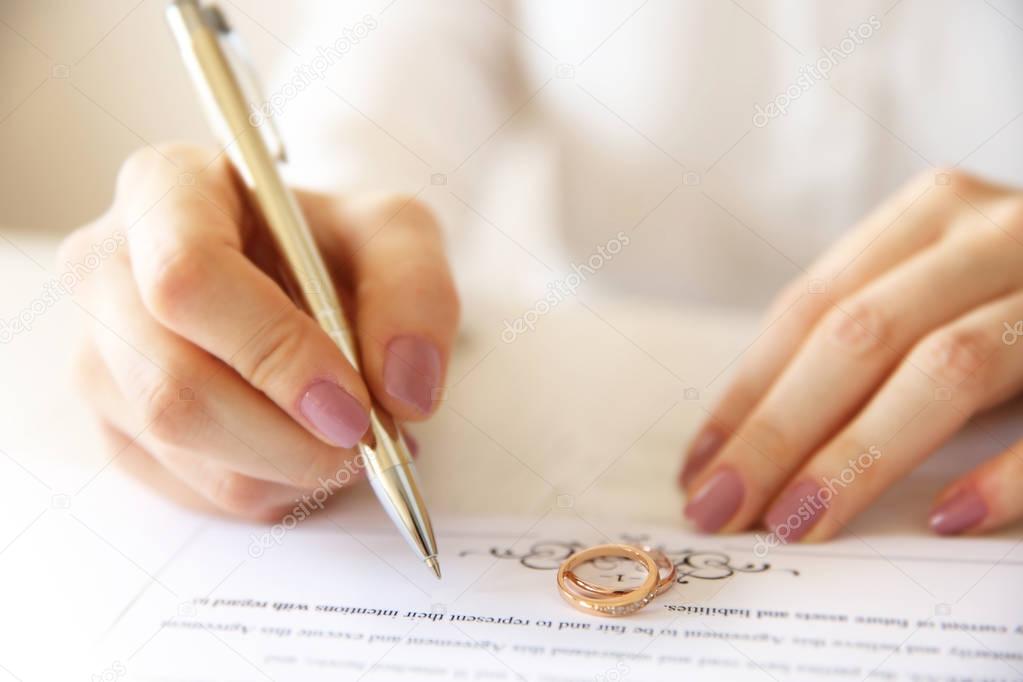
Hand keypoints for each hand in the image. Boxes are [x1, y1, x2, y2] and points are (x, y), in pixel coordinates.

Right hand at [62, 144, 457, 519]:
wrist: (293, 273)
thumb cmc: (330, 243)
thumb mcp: (395, 234)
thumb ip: (415, 293)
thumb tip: (404, 393)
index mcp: (165, 190)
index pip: (188, 278)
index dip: (272, 351)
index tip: (350, 404)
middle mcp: (107, 271)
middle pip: (174, 387)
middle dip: (288, 439)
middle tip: (366, 442)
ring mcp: (97, 354)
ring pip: (182, 449)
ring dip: (289, 467)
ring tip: (352, 439)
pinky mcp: (114, 423)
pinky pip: (188, 486)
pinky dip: (269, 486)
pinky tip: (307, 449)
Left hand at [680, 168, 1022, 539]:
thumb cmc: (1019, 303)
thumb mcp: (938, 299)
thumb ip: (868, 344)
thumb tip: (748, 445)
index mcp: (930, 217)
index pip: (811, 308)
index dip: (748, 392)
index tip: (699, 466)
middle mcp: (995, 232)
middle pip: (859, 333)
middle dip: (779, 431)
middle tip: (722, 507)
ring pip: (946, 364)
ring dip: (861, 455)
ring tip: (801, 522)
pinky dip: (1005, 471)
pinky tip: (946, 518)